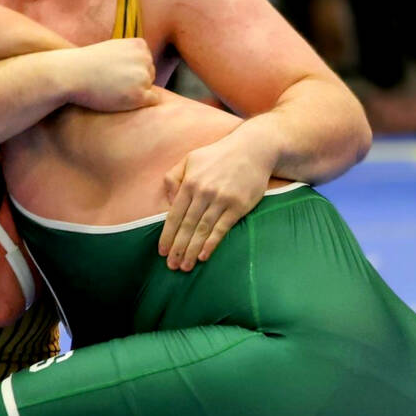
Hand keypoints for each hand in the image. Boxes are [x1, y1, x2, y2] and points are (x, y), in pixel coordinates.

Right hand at [64, 37, 154, 111]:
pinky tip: (121, 100)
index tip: (114, 73)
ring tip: (112, 91)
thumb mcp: (113, 48)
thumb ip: (130, 54)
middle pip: (150, 75)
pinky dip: (139, 103)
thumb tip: (145, 65)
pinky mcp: (139, 95)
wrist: (71, 75)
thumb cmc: (88, 64)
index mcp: (140, 45)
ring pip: (149, 89)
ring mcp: (143, 77)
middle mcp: (145, 58)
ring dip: (135, 93)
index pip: (146, 63)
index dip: (131, 71)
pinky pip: (151, 101)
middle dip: (135, 82)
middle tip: (112, 84)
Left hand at [158, 129, 272, 271]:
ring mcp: (222, 200)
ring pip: (203, 230)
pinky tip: (203, 255)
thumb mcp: (190, 159)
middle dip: (177, 248)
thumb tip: (168, 203)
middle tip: (171, 266)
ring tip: (185, 266)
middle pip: (187, 226)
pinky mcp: (238, 206)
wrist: (253, 149)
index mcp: (189, 182)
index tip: (162, 251)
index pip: (174, 215)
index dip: (167, 235)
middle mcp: (204, 192)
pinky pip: (222, 228)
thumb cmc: (218, 155)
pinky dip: (211, 243)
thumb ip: (174, 177)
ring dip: (192, 250)